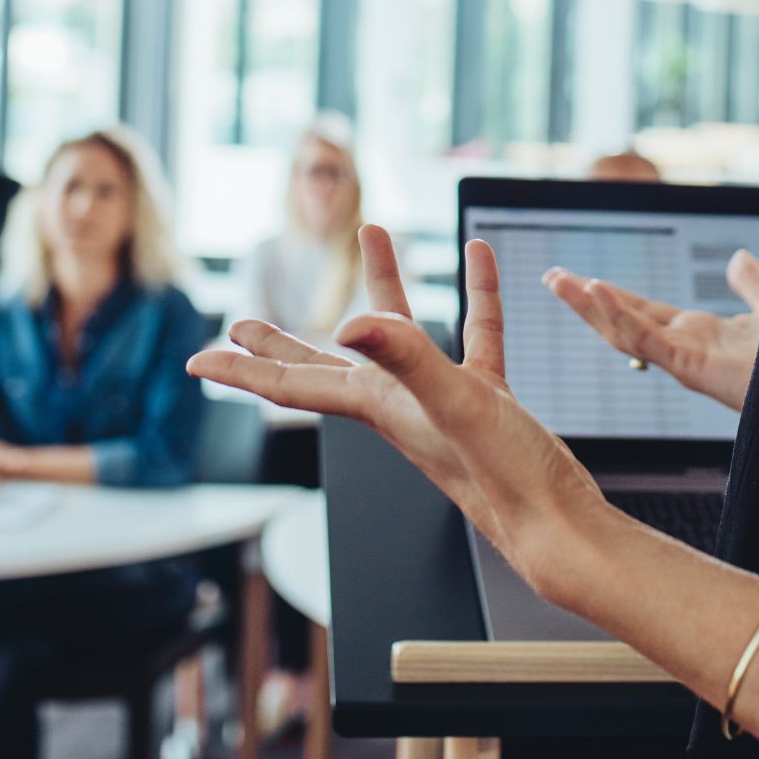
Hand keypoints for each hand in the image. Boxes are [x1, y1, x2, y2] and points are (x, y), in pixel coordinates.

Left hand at [188, 225, 611, 601]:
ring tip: (376, 236)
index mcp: (379, 406)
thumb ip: (407, 361)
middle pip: (324, 365)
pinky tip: (480, 260)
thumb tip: (353, 324)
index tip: (198, 359)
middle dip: (281, 343)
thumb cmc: (506, 481)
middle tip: (242, 323)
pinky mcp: (486, 397)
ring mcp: (442, 400)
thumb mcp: (454, 406)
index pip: (294, 383)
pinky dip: (475, 294)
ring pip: (401, 336)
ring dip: (385, 286)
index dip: (243, 369)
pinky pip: (475, 333)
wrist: (560, 523)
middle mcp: (400, 403)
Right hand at [544, 249, 758, 411]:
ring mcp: (685, 359)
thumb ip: (751, 283)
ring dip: (589, 306)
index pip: (642, 313)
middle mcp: (685, 348)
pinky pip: (647, 341)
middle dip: (585, 300)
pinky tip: (598, 292)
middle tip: (551, 277)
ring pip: (624, 331)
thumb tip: (737, 257)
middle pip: (622, 320)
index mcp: (697, 336)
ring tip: (559, 281)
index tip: (580, 279)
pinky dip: (620, 316)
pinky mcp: (693, 367)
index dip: (611, 296)